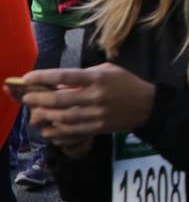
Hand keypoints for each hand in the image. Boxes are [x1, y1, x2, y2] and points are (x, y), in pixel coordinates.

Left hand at [22, 65, 154, 144]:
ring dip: (45, 115)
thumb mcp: (108, 70)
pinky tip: (50, 124)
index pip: (64, 76)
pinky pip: (71, 131)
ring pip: (62, 117)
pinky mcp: (98, 128)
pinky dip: (57, 129)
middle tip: (27, 97)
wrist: (147, 105)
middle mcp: (96, 96)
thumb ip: (84, 75)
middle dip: (38, 98)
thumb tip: (59, 83)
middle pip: (59, 99)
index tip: (28, 78)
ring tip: (37, 111)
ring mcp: (96, 114)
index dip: (42, 77)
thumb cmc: (126, 83)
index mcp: (98, 78)